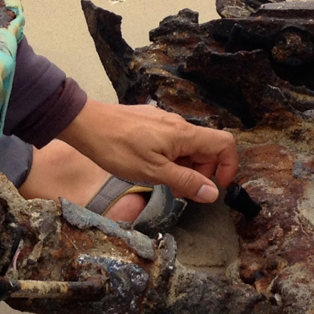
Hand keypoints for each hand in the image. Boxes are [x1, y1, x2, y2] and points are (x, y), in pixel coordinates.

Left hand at [57, 99, 237, 203]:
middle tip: (180, 191)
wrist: (85, 123)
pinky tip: (149, 167)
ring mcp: (163, 121)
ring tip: (162, 182)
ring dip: (183, 167)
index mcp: (184, 134)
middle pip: (206, 148)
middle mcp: (178, 124)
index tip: (216, 187)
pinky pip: (171, 141)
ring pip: (187, 146)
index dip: (229, 166)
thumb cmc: (117, 147)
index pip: (225, 144)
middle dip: (200, 172)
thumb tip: (213, 192)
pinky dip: (169, 158)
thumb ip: (185, 182)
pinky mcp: (150, 122)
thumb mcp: (153, 172)